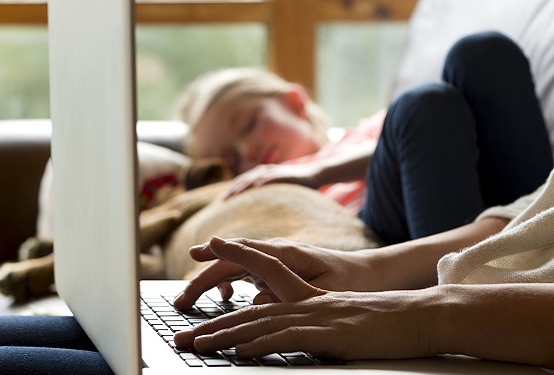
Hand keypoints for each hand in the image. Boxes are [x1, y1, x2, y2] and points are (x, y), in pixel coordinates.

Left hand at [172, 237, 438, 359]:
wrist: (418, 315)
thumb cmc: (382, 321)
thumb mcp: (340, 318)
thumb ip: (311, 321)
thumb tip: (284, 332)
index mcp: (307, 294)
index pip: (260, 275)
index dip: (230, 265)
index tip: (200, 258)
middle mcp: (305, 301)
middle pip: (248, 310)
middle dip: (211, 325)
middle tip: (180, 336)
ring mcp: (315, 315)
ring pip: (259, 323)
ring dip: (224, 336)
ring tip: (198, 345)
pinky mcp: (328, 333)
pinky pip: (285, 338)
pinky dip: (259, 344)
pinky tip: (238, 351)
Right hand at [172, 237, 378, 309]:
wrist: (372, 273)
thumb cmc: (353, 281)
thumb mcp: (326, 293)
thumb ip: (291, 296)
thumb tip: (256, 302)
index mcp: (287, 254)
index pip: (244, 252)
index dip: (218, 253)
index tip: (195, 253)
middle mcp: (277, 253)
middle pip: (231, 261)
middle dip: (202, 278)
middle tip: (181, 301)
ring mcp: (276, 260)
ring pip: (234, 267)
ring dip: (211, 282)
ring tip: (190, 302)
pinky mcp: (278, 270)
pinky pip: (246, 273)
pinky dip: (230, 282)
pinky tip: (227, 297)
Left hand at [223, 164, 319, 198]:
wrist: (315, 175)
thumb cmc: (296, 186)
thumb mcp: (278, 192)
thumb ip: (267, 198)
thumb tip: (257, 214)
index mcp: (261, 175)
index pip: (242, 182)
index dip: (232, 190)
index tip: (222, 200)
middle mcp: (265, 171)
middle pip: (244, 179)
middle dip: (233, 189)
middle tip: (223, 200)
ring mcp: (274, 171)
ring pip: (254, 177)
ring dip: (244, 185)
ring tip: (234, 194)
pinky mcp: (284, 174)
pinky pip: (271, 177)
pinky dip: (262, 181)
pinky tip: (256, 187)